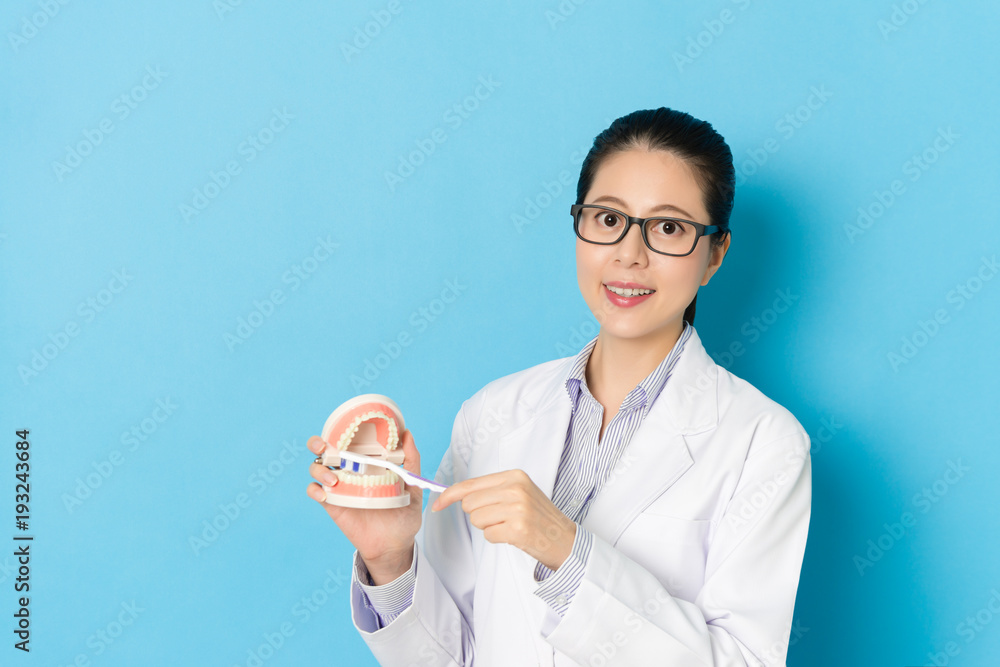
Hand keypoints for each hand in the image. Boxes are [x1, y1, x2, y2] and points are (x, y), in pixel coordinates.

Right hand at [306, 429, 423, 583]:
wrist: (395, 545)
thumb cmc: (404, 515)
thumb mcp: (413, 486)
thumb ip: (412, 460)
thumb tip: (408, 433)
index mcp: (368, 463)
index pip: (350, 441)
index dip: (341, 431)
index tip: (344, 427)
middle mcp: (351, 472)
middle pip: (326, 451)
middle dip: (318, 443)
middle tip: (323, 446)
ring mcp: (340, 488)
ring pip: (317, 469)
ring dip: (319, 469)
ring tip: (334, 479)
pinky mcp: (333, 505)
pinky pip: (315, 492)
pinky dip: (315, 489)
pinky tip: (325, 493)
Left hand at [431, 469, 576, 571]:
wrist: (565, 539)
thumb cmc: (538, 517)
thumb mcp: (519, 492)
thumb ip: (491, 490)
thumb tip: (457, 495)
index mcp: (514, 476)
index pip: (470, 484)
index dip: (449, 495)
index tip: (437, 504)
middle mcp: (515, 488)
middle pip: (469, 504)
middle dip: (478, 515)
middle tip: (500, 518)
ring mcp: (517, 508)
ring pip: (476, 520)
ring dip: (488, 527)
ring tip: (509, 525)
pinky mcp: (518, 529)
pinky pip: (488, 535)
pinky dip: (497, 538)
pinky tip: (514, 535)